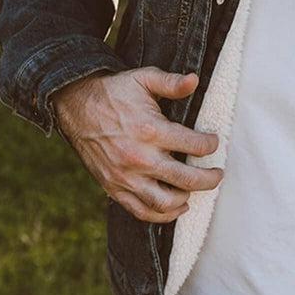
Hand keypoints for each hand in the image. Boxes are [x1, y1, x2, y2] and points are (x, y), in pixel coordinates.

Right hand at [51, 67, 224, 223]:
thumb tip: (195, 80)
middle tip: (218, 174)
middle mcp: (139, 158)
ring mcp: (126, 177)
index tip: (214, 143)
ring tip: (197, 190)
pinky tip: (176, 206)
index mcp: (150, 130)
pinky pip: (141, 211)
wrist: (76, 107)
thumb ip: (171, 82)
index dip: (210, 145)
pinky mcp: (114, 188)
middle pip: (185, 179)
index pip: (193, 145)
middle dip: (209, 179)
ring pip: (165, 202)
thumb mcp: (144, 78)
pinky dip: (162, 215)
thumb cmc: (115, 92)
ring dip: (187, 199)